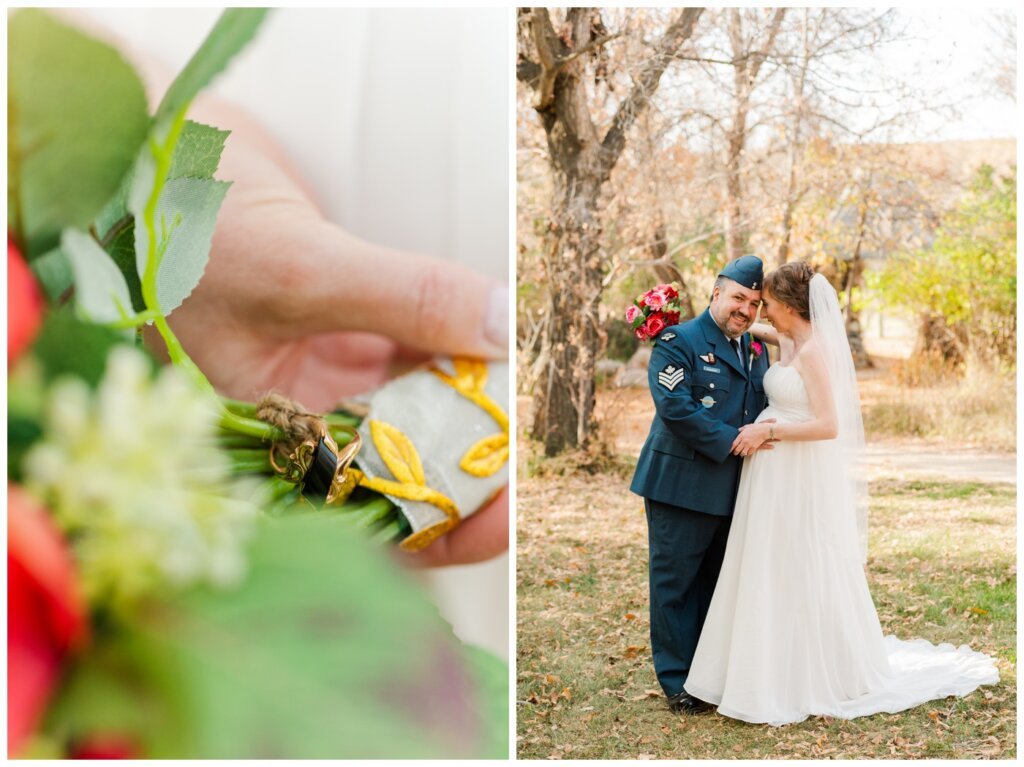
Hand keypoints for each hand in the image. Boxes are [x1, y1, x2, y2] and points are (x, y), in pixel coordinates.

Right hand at [149, 100, 508, 565]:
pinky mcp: (353, 326)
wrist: (149, 157)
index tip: (510, 505)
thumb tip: (503, 325)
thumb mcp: (293, 268)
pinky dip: (463, 340)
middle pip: (408, 466)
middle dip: (475, 457)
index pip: (366, 515)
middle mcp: (304, 422)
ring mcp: (330, 373)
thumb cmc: (179, 223)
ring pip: (423, 405)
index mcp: (265, 449)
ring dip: (479, 394)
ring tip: (533, 386)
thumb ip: (404, 297)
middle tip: (540, 439)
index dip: (442, 523)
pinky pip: (422, 348)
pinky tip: (498, 332)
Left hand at [732, 420, 773, 456]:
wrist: (765, 430)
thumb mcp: (747, 427)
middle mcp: (744, 441)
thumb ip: (741, 430)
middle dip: (735, 452)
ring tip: (741, 453)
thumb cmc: (756, 427)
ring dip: (741, 454)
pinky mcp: (754, 448)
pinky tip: (747, 452)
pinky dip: (747, 454)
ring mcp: (749, 445)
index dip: (730, 448)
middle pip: (737, 450)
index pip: (733, 444)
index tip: (729, 450)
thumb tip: (737, 431)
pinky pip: (749, 453)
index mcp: (741, 436)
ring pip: (742, 453)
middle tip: (735, 453)